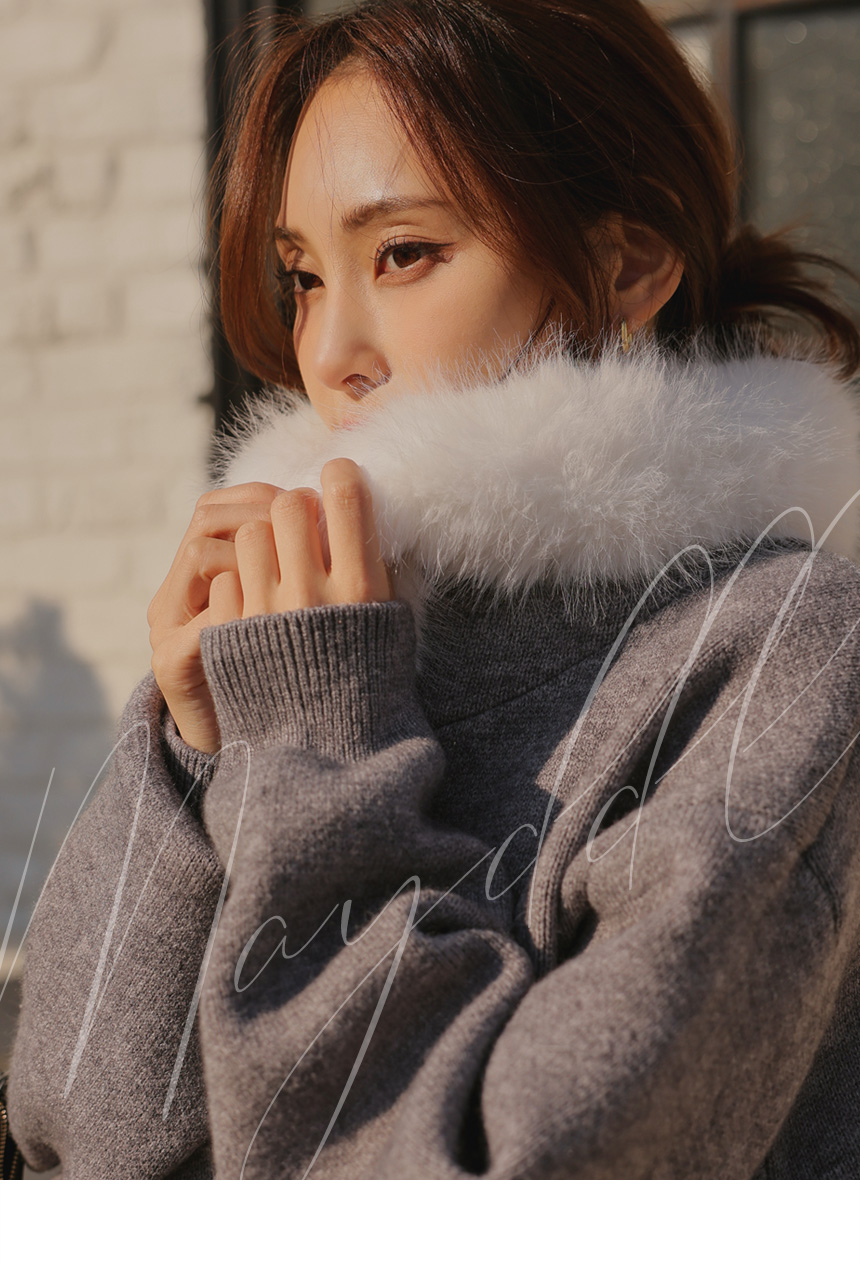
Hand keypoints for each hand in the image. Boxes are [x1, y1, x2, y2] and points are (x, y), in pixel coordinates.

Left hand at [148, 460, 391, 752]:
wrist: (325, 757)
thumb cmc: (368, 685)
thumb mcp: (391, 626)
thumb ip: (378, 569)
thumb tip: (365, 510)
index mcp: (364, 591)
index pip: (347, 496)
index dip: (340, 476)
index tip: (338, 478)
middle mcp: (315, 596)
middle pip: (291, 506)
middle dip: (296, 506)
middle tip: (302, 522)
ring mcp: (268, 614)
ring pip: (252, 533)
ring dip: (264, 540)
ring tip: (276, 565)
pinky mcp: (231, 633)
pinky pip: (227, 574)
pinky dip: (240, 579)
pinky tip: (255, 600)